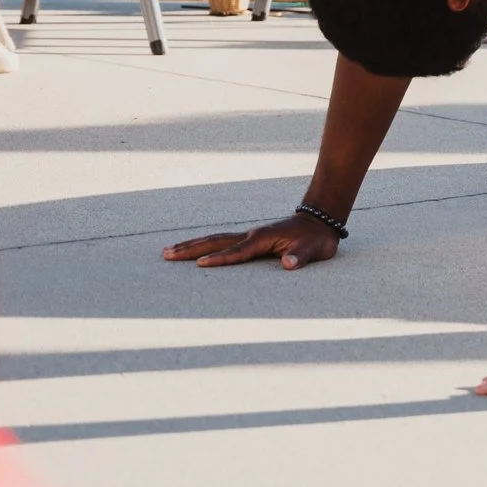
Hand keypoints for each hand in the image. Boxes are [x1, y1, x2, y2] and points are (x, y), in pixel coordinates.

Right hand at [163, 212, 341, 269]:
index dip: (221, 259)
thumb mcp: (314, 249)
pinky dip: (203, 246)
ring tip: (167, 251)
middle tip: (167, 254)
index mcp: (263, 238)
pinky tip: (192, 250)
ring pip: (214, 240)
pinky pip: (221, 243)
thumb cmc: (316, 239)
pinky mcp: (248, 239)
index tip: (201, 265)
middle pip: (215, 242)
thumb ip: (301, 256)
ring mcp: (248, 236)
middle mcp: (251, 235)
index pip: (238, 252)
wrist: (319, 222)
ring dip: (191, 245)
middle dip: (191, 249)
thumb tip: (289, 264)